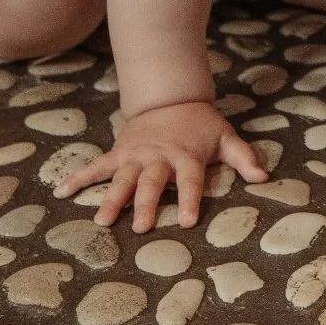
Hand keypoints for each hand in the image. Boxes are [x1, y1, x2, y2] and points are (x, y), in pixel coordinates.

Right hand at [53, 99, 266, 230]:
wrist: (170, 97)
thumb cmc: (200, 125)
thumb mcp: (225, 136)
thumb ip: (243, 157)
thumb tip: (264, 177)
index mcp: (186, 156)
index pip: (190, 180)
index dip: (190, 199)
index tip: (188, 222)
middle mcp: (159, 157)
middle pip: (152, 182)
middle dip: (145, 204)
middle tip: (140, 227)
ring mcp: (136, 155)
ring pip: (122, 179)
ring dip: (111, 199)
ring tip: (101, 222)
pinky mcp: (119, 152)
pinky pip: (97, 166)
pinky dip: (79, 178)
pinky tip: (61, 192)